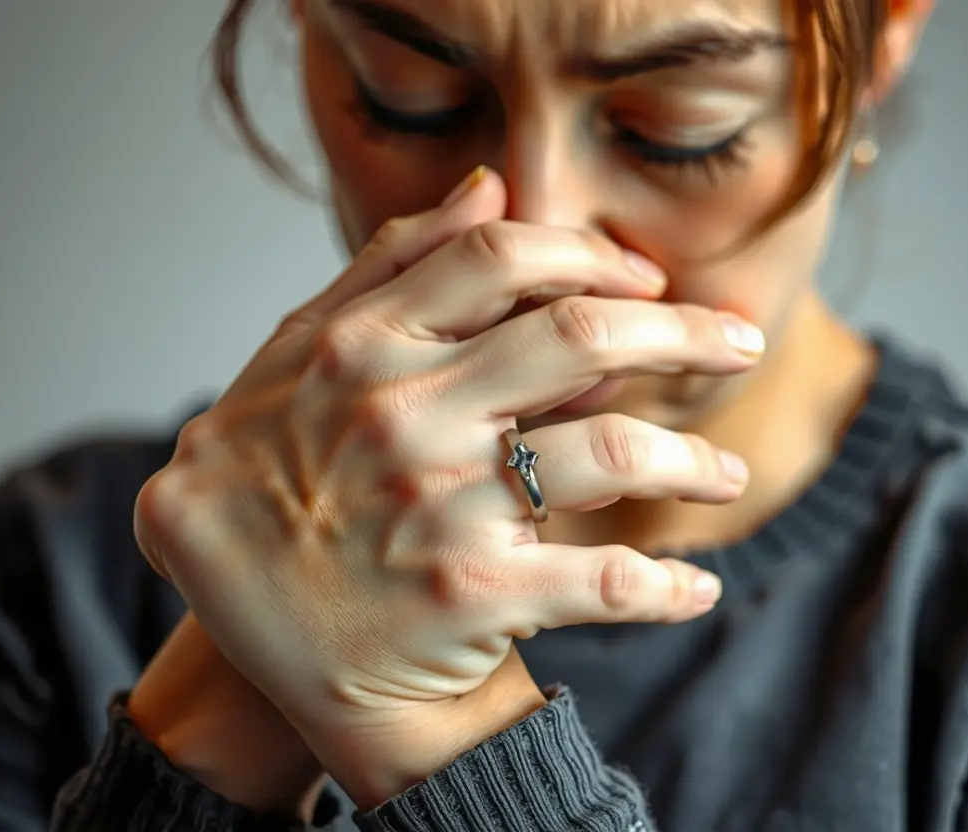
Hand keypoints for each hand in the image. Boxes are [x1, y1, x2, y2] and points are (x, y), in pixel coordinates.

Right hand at [133, 167, 759, 805]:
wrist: (229, 627)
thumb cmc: (266, 479)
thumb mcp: (296, 356)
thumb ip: (389, 266)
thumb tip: (487, 185)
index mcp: (360, 344)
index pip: (502, 255)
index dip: (592, 256)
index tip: (645, 283)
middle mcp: (402, 413)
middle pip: (581, 334)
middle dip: (685, 332)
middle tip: (739, 345)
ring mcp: (437, 505)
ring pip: (612, 449)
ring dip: (693, 461)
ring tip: (730, 477)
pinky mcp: (469, 597)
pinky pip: (603, 581)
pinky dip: (666, 586)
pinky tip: (696, 588)